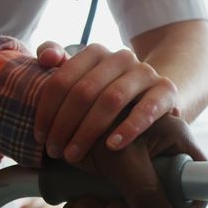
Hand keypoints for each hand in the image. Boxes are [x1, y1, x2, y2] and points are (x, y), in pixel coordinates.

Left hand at [34, 41, 179, 163]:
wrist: (156, 96)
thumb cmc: (109, 93)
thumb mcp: (84, 78)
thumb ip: (59, 64)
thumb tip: (46, 58)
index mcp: (95, 52)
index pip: (62, 80)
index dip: (47, 110)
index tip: (40, 137)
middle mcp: (121, 57)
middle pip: (84, 91)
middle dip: (64, 125)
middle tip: (55, 151)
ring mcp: (145, 72)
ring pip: (112, 99)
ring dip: (89, 131)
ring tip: (74, 155)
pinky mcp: (166, 89)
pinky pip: (148, 108)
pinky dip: (129, 127)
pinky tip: (113, 145)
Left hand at [61, 113, 206, 207]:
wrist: (60, 108)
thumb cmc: (94, 122)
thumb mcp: (121, 161)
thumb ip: (145, 195)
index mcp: (177, 142)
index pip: (202, 182)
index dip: (184, 207)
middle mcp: (163, 154)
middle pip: (163, 201)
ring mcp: (141, 165)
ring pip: (136, 205)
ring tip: (81, 205)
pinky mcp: (119, 173)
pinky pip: (116, 200)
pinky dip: (96, 206)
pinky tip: (75, 204)